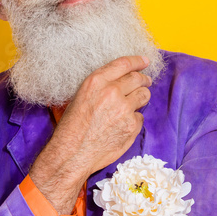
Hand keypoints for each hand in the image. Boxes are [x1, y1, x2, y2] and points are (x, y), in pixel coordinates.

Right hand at [30, 55, 152, 211]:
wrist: (72, 154)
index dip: (138, 61)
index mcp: (97, 82)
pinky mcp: (131, 126)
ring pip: (144, 96)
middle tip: (145, 82)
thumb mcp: (77, 97)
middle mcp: (113, 92)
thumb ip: (98, 87)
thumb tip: (115, 81)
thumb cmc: (71, 127)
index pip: (124, 64)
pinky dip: (134, 119)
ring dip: (142, 97)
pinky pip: (140, 117)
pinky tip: (123, 124)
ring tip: (136, 102)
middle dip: (143, 80)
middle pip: (138, 79)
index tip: (145, 61)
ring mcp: (124, 110)